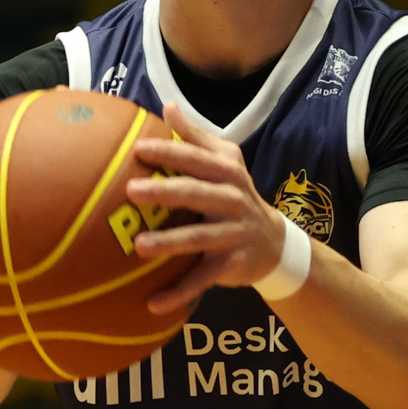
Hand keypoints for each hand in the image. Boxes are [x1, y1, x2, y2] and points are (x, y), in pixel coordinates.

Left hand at [126, 105, 298, 315]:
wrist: (276, 244)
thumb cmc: (236, 196)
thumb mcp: (225, 162)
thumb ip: (195, 137)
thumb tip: (167, 105)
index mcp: (226, 173)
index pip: (195, 159)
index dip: (169, 153)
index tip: (138, 149)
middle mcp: (232, 201)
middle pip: (197, 194)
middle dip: (166, 192)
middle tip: (131, 191)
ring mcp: (233, 235)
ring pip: (199, 238)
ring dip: (170, 243)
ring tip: (139, 246)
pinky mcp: (231, 265)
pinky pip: (203, 280)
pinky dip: (179, 293)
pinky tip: (153, 303)